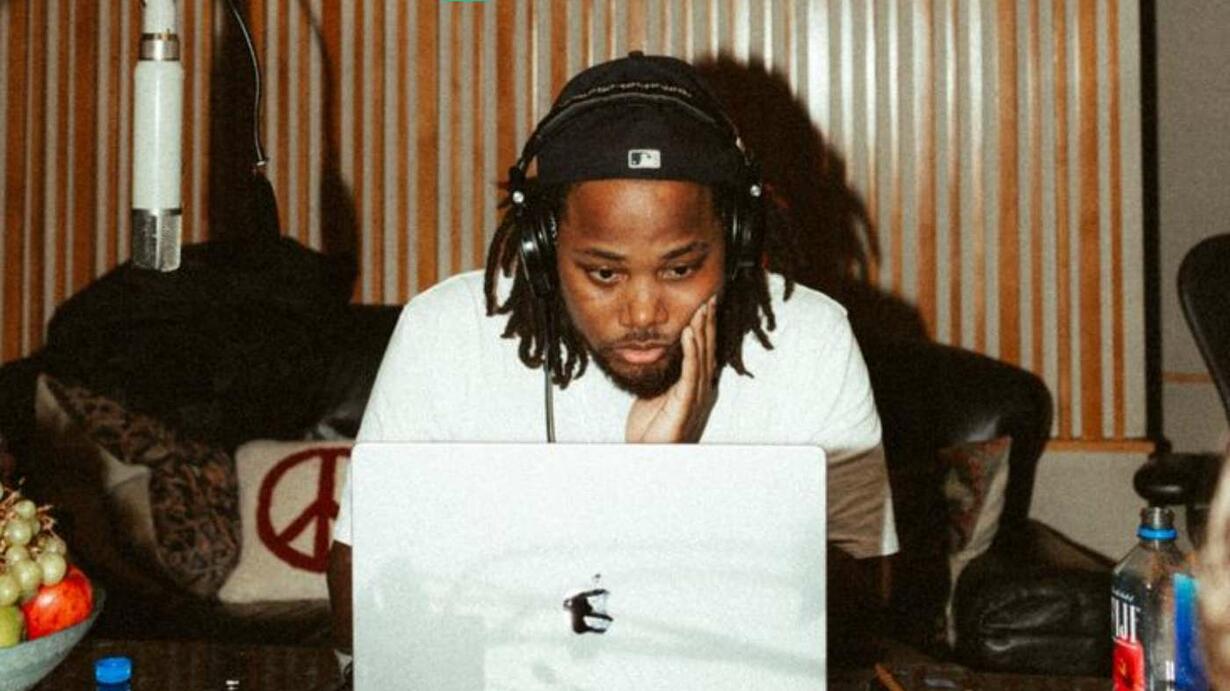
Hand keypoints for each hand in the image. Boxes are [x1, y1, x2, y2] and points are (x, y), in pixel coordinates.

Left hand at [625, 295, 717, 442]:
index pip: (702, 351)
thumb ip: (665, 377)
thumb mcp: (657, 395)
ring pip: (701, 357)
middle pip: (707, 350)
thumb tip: (663, 355)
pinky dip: (691, 351)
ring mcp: (695, 398)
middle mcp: (700, 391)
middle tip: (710, 298)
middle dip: (708, 323)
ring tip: (702, 308)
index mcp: (694, 387)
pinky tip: (690, 333)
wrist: (645, 455)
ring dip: (702, 331)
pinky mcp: (685, 404)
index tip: (706, 305)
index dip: (705, 328)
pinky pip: (690, 372)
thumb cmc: (650, 430)